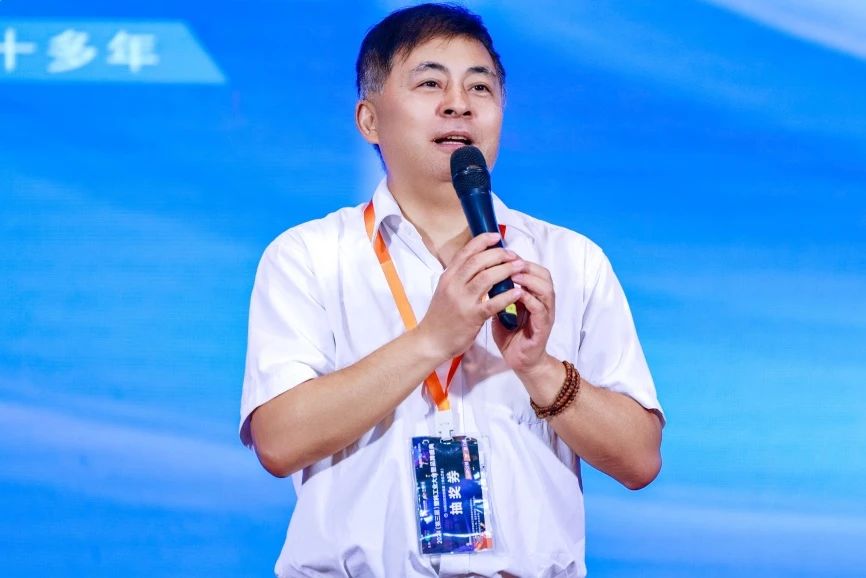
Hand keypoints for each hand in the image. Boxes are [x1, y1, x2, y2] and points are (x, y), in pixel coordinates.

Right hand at [417, 233, 522, 359]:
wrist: (431, 341)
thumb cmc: (441, 316)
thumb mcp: (445, 290)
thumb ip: (460, 276)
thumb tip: (478, 261)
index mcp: (448, 277)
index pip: (465, 252)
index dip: (482, 241)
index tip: (496, 236)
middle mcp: (454, 285)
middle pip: (478, 261)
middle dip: (498, 254)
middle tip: (512, 254)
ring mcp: (462, 301)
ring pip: (486, 278)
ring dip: (505, 270)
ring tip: (520, 267)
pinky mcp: (472, 317)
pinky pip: (492, 303)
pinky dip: (507, 296)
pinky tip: (518, 292)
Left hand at [492, 260, 554, 374]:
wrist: (519, 361)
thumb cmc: (511, 335)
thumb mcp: (502, 310)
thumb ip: (498, 295)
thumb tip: (484, 277)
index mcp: (534, 296)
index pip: (534, 270)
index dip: (521, 260)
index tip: (504, 255)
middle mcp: (543, 302)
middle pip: (544, 275)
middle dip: (527, 266)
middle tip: (510, 261)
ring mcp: (545, 315)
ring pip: (546, 290)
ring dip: (530, 280)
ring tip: (514, 274)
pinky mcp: (543, 328)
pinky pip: (540, 309)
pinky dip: (530, 300)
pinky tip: (518, 295)